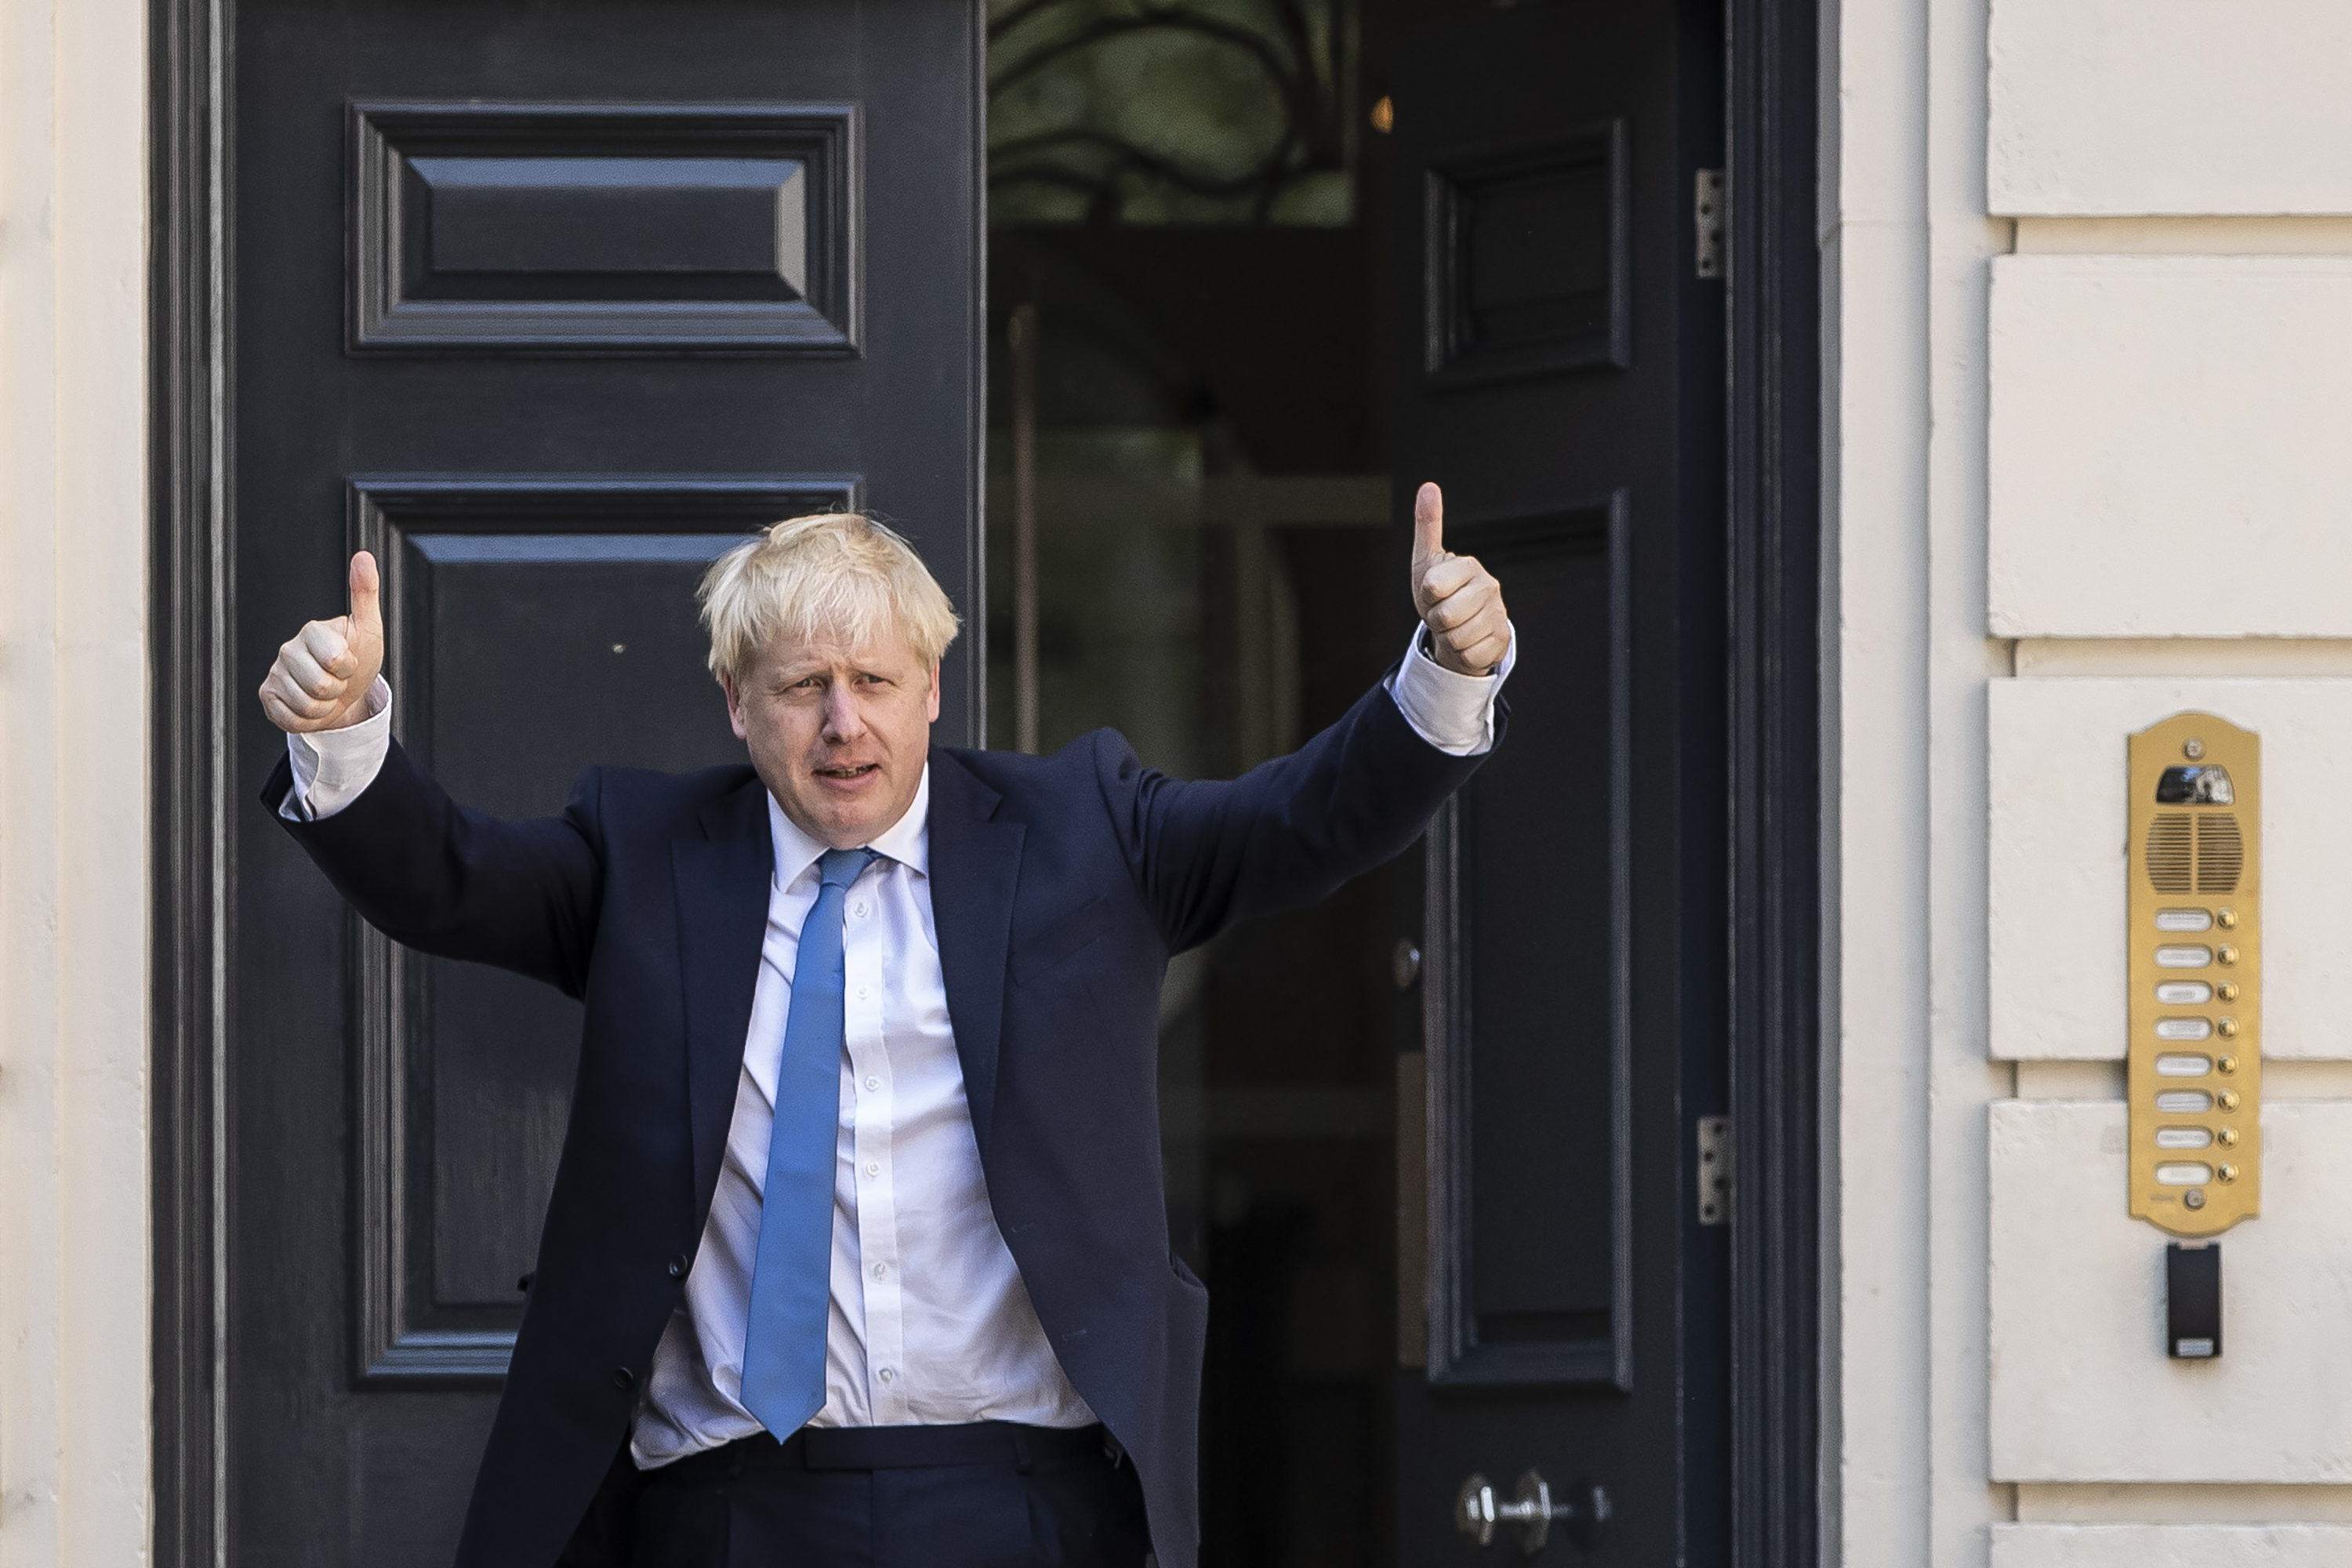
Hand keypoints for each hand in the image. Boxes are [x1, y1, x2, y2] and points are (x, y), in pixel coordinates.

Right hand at [258, 551, 385, 732]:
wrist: (347, 693)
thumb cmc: (357, 658)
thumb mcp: (368, 627)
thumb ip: (364, 593)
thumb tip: (363, 556)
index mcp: (312, 631)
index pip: (336, 660)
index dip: (349, 668)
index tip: (348, 661)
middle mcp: (288, 649)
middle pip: (321, 686)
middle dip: (338, 690)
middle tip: (338, 680)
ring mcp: (275, 673)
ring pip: (308, 705)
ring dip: (326, 706)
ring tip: (327, 693)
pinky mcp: (267, 696)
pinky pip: (291, 719)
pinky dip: (309, 719)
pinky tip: (311, 705)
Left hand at [1409, 482, 1508, 675]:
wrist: (1456, 627)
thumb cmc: (1440, 592)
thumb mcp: (1426, 560)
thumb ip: (1428, 524)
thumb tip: (1429, 486)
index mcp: (1469, 566)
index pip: (1433, 586)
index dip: (1426, 596)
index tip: (1433, 592)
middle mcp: (1489, 587)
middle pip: (1445, 615)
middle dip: (1436, 619)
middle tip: (1442, 612)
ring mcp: (1498, 614)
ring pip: (1457, 637)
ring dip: (1448, 637)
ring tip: (1453, 626)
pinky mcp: (1502, 640)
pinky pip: (1470, 655)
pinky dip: (1461, 653)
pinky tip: (1467, 641)